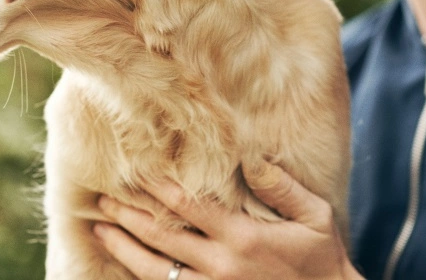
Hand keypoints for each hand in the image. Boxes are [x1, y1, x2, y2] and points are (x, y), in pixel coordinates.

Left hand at [93, 161, 364, 279]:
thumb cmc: (323, 260)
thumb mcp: (315, 216)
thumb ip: (281, 186)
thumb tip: (250, 157)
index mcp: (243, 237)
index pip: (187, 205)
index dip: (157, 186)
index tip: (135, 170)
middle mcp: (222, 265)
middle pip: (161, 237)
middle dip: (128, 216)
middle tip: (102, 199)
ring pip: (155, 271)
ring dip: (124, 249)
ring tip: (101, 230)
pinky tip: (126, 267)